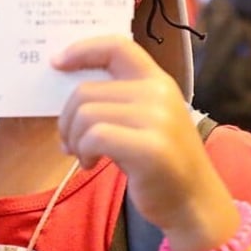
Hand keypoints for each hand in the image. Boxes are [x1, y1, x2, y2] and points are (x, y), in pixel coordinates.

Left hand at [53, 35, 235, 243]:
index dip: (82, 49)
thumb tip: (65, 97)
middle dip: (67, 119)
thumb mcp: (144, 120)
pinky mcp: (150, 147)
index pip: (117, 46)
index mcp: (158, 81)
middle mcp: (160, 93)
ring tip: (84, 155)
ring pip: (85, 113)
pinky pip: (94, 136)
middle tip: (71, 142)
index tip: (57, 62)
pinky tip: (90, 164)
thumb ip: (115, 102)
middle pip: (86, 90)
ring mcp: (158, 119)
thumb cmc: (159, 164)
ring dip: (74, 138)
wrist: (194, 204)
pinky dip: (83, 151)